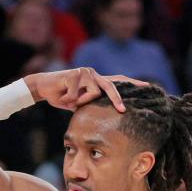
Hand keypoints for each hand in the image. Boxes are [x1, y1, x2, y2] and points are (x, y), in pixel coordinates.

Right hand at [25, 67, 148, 111]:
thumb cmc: (62, 96)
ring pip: (92, 94)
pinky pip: (77, 95)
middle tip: (123, 111)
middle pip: (111, 86)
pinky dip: (68, 100)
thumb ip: (92, 106)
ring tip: (68, 100)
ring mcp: (85, 72)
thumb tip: (103, 118)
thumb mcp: (79, 104)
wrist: (43, 87)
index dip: (133, 84)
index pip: (118, 81)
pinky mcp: (75, 73)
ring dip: (79, 102)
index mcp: (97, 81)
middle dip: (117, 100)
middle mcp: (94, 74)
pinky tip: (62, 96)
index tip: (148, 86)